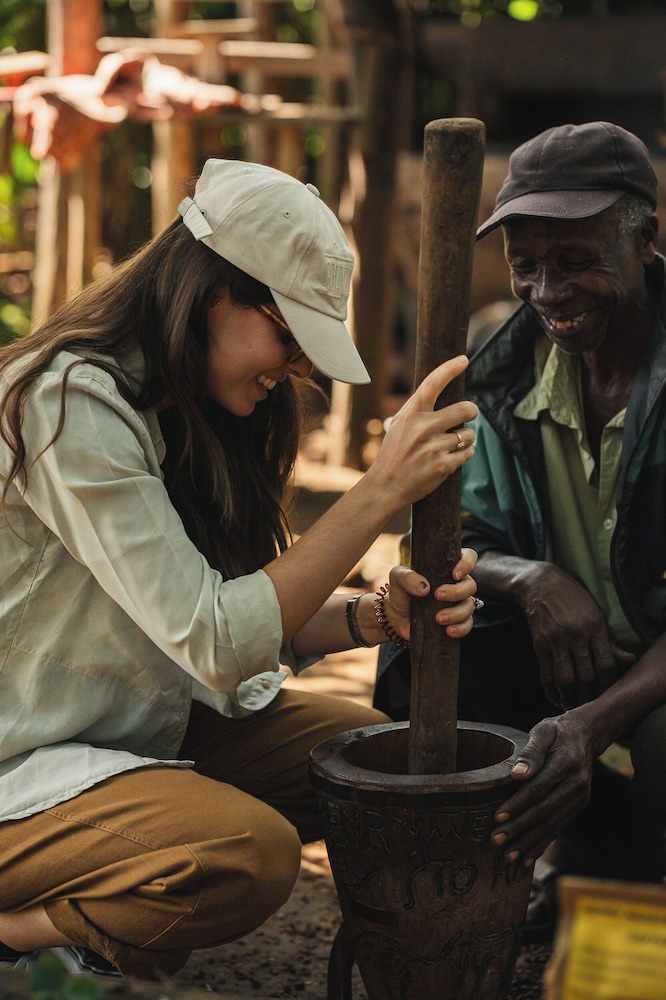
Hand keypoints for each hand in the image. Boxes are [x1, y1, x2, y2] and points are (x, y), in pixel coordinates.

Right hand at [367, 356, 477, 510]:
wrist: (385, 486)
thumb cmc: (393, 453)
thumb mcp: (398, 425)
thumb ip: (417, 408)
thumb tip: (440, 388)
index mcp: (411, 414)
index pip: (432, 384)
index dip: (450, 369)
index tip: (463, 359)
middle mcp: (423, 428)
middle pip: (465, 409)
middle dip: (471, 412)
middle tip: (468, 414)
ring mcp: (434, 447)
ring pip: (469, 434)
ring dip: (466, 438)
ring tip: (451, 444)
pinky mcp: (444, 466)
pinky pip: (468, 453)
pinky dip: (464, 454)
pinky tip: (450, 458)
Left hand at [383, 548, 479, 641]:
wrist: (397, 617)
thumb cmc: (401, 591)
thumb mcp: (398, 578)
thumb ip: (408, 577)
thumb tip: (425, 588)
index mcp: (447, 567)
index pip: (468, 556)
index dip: (467, 563)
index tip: (455, 574)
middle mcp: (457, 584)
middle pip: (470, 585)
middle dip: (457, 591)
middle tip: (438, 595)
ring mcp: (459, 603)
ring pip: (470, 606)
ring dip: (456, 613)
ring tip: (438, 618)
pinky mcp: (457, 622)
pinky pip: (467, 625)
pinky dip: (460, 628)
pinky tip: (448, 630)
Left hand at [490, 712, 595, 865]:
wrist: (585, 737)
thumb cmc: (556, 732)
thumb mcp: (543, 731)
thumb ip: (531, 751)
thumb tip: (517, 773)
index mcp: (567, 763)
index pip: (539, 788)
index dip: (518, 804)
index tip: (497, 817)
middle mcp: (576, 784)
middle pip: (544, 811)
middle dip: (519, 828)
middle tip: (496, 840)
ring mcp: (579, 797)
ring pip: (552, 824)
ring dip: (529, 842)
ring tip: (509, 856)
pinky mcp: (578, 806)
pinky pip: (558, 827)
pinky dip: (542, 843)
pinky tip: (527, 857)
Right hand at [521, 564, 634, 708]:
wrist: (541, 585)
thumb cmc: (574, 600)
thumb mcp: (596, 615)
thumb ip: (610, 641)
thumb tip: (630, 660)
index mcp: (594, 626)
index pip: (605, 664)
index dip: (606, 684)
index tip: (605, 693)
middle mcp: (576, 633)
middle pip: (586, 675)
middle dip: (588, 695)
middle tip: (589, 704)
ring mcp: (556, 639)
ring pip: (565, 678)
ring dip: (570, 697)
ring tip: (572, 704)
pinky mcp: (539, 643)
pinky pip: (546, 674)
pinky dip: (551, 690)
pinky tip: (556, 697)